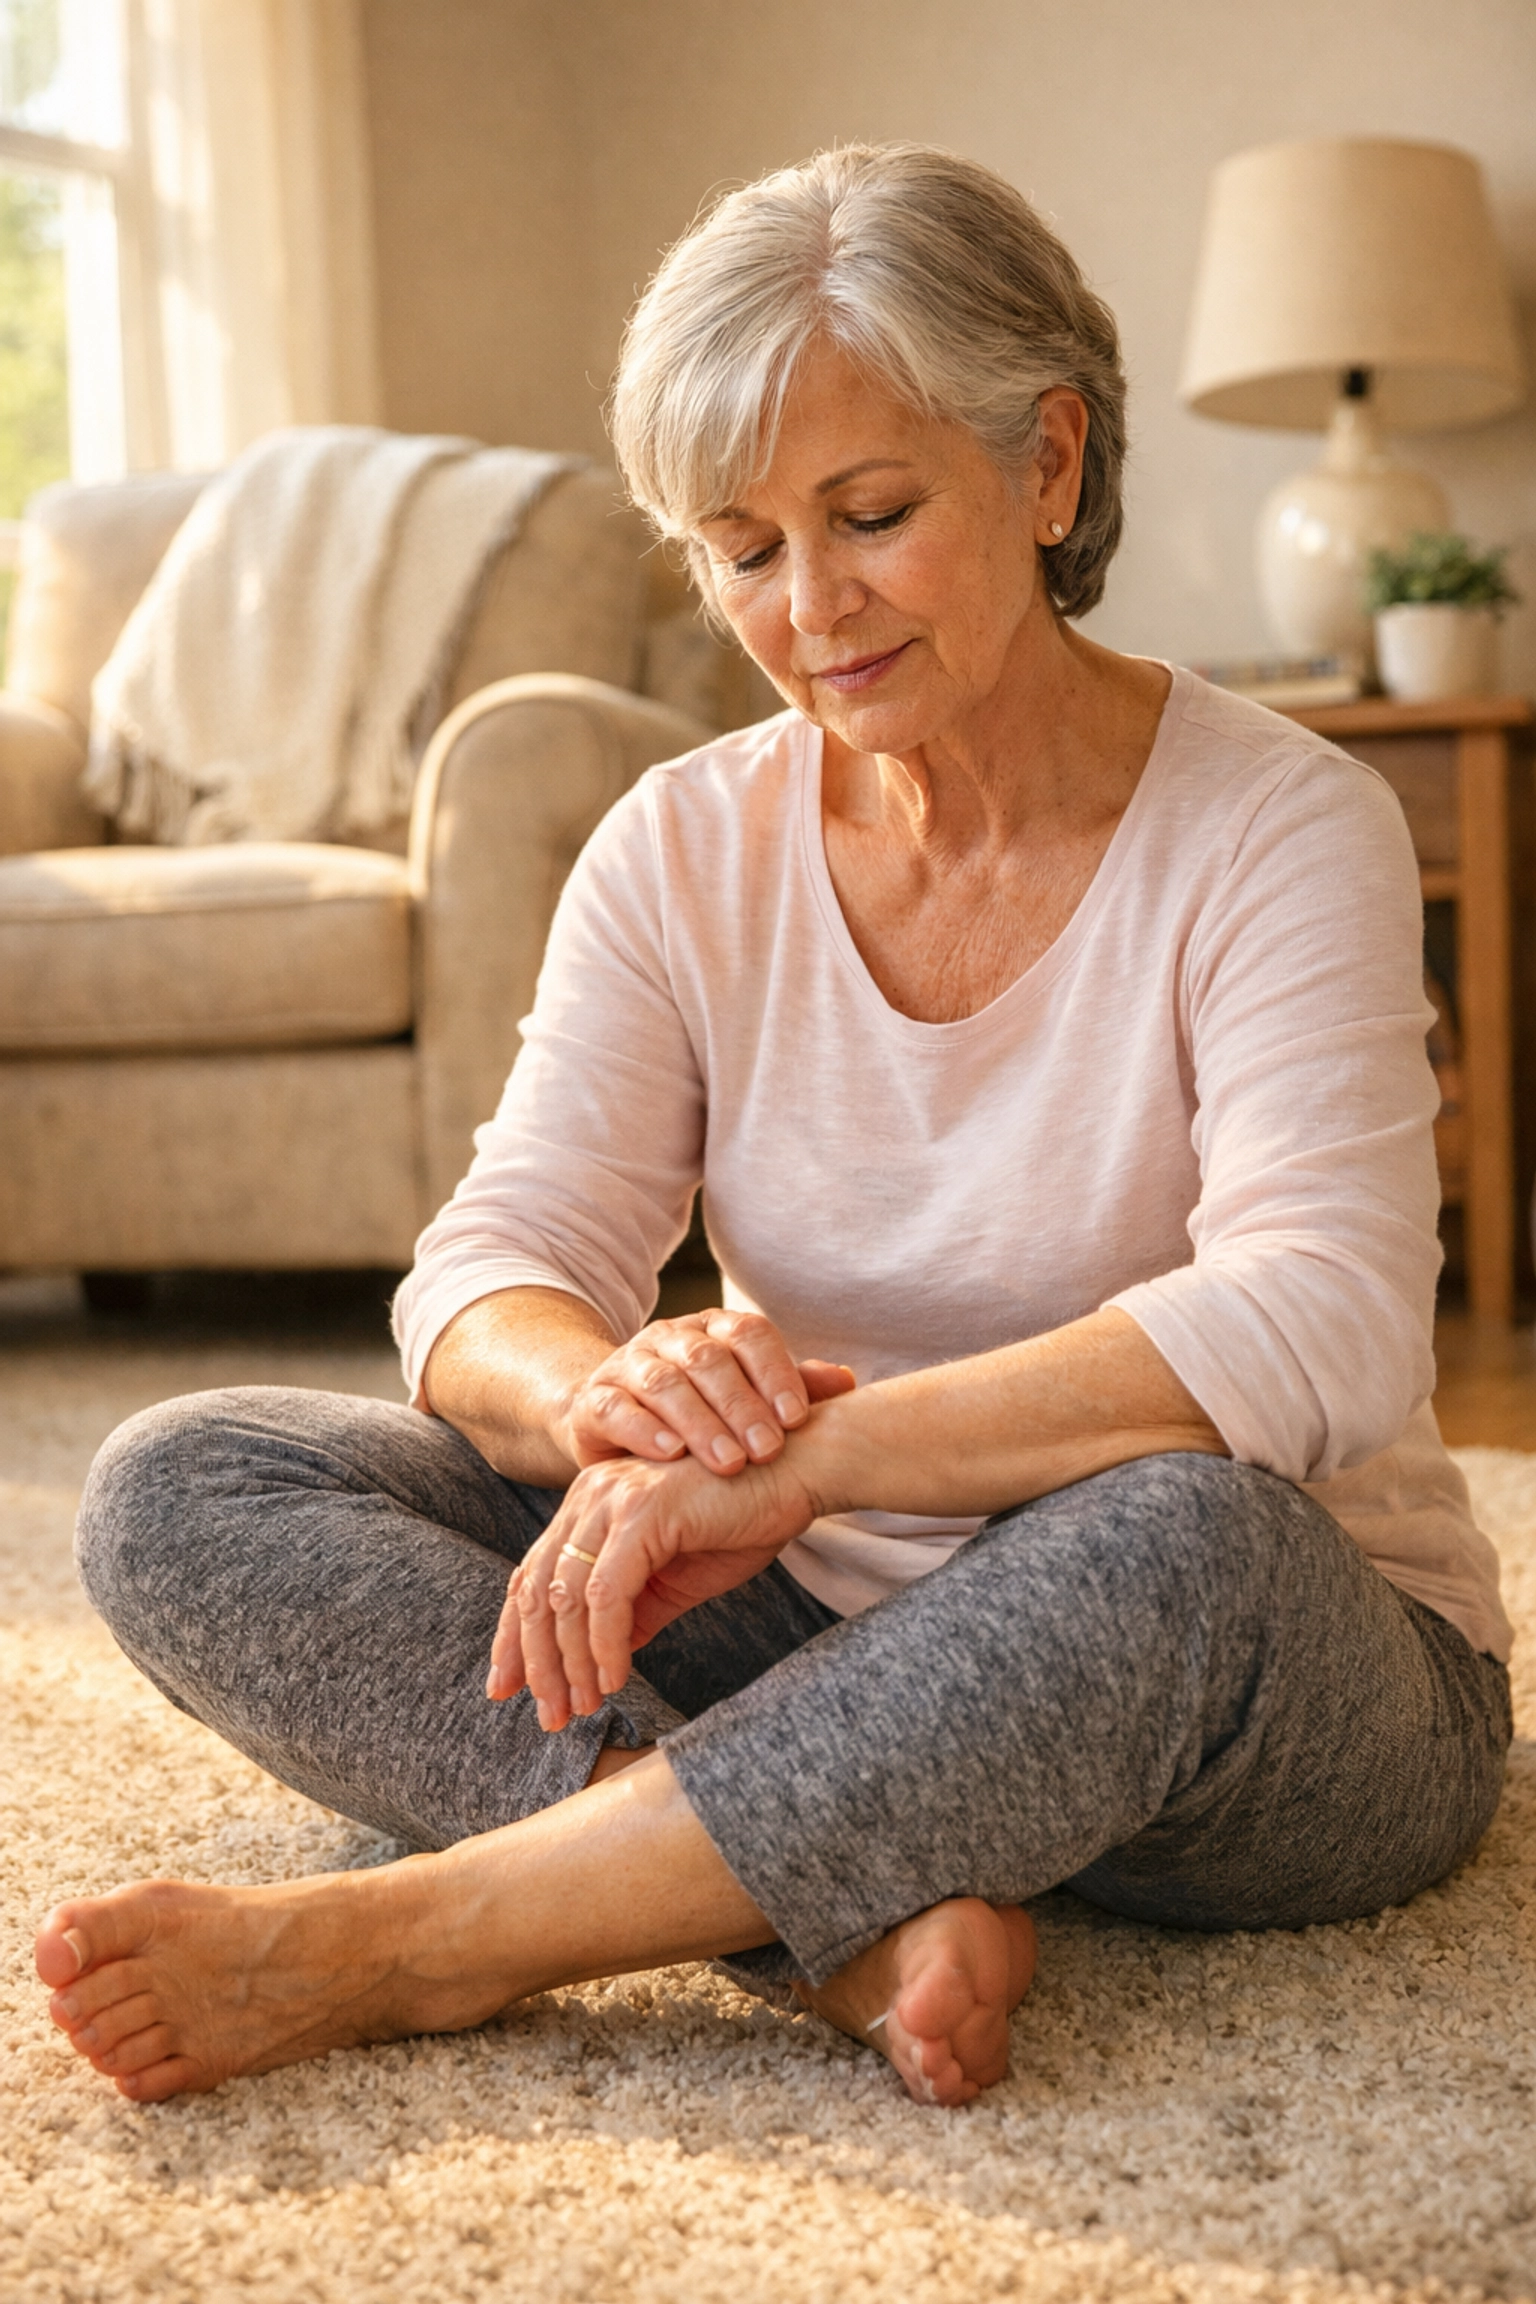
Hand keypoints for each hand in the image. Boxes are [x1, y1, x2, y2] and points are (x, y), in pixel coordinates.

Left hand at [487, 1448, 820, 1727]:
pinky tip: (616, 1678)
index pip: (532, 1576)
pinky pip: (608, 1594)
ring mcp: (614, 1499)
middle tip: (551, 1716)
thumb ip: (634, 1611)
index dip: (515, 1637)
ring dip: (571, 1662)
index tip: (508, 1690)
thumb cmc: (745, 1518)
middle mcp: (590, 1495)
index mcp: (590, 1505)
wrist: (801, 1472)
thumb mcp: (676, 1578)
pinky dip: (606, 1643)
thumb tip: (601, 1661)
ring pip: (565, 1596)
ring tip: (585, 1707)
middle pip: (536, 1589)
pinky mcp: (645, 1513)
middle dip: (537, 1661)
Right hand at [554, 1308, 852, 1477]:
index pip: (749, 1334)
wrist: (616, 1424)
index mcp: (714, 1330)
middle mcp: (671, 1338)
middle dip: (741, 1407)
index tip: (798, 1419)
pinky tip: (671, 1455)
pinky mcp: (594, 1402)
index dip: (775, 1372)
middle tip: (768, 1450)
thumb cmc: (702, 1417)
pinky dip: (643, 1430)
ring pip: (663, 1382)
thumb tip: (845, 1380)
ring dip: (699, 1423)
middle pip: (708, 1359)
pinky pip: (615, 1409)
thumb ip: (792, 1389)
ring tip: (728, 1462)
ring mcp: (629, 1366)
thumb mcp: (750, 1402)